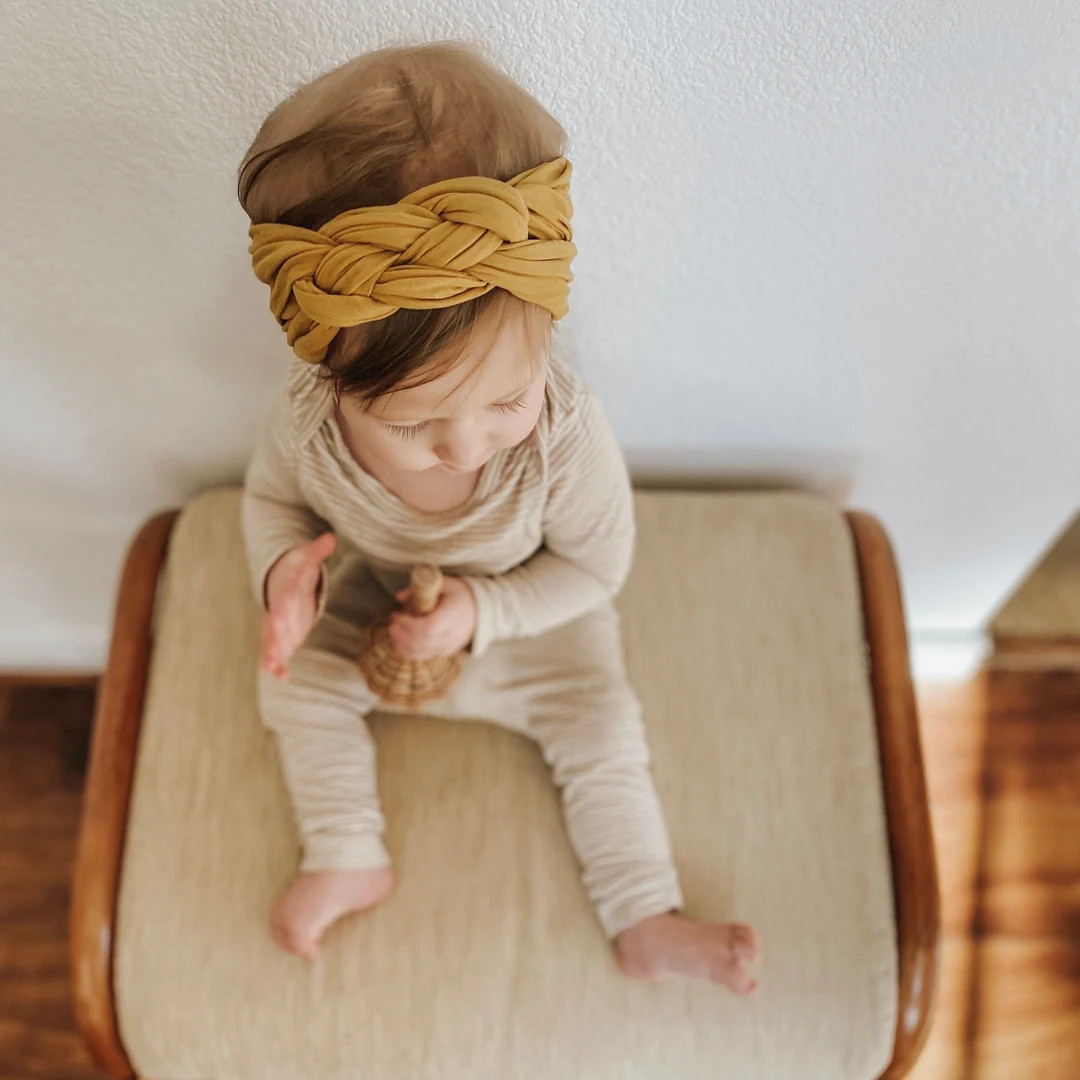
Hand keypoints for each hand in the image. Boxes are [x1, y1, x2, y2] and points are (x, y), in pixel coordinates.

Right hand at [262, 532, 336, 680]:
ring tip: (273, 669)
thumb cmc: (296, 570)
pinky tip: (282, 678)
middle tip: (273, 652)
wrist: (280, 580)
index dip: (282, 608)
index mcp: (284, 592)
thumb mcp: (306, 559)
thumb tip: (331, 537)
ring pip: (272, 642)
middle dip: (274, 638)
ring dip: (272, 655)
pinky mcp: (282, 636)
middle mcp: (278, 611)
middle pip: (274, 625)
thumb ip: (317, 551)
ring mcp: (277, 626)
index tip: (280, 616)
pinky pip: (278, 652)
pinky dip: (278, 665)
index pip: (283, 599)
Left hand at [388, 575, 476, 660]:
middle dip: (400, 633)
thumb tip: (399, 597)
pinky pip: (423, 658)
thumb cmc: (461, 595)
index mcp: (453, 616)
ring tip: (393, 630)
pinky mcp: (444, 653)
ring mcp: (448, 647)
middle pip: (421, 643)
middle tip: (392, 621)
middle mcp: (451, 636)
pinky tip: (399, 641)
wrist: (481, 611)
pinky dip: (407, 652)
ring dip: (401, 644)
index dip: (408, 624)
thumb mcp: (444, 584)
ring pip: (420, 653)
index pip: (428, 628)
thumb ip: (421, 588)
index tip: (397, 614)